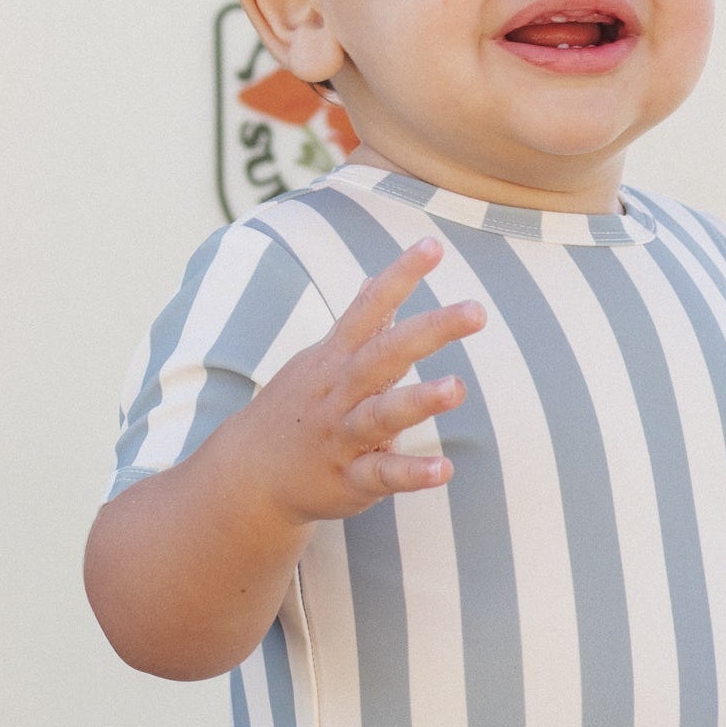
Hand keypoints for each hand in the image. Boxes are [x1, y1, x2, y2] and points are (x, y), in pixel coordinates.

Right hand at [238, 238, 480, 524]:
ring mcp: (343, 436)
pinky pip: (381, 475)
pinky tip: (444, 470)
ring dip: (419, 400)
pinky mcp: (348, 480)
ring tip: (457, 388)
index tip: (433, 246)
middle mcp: (340, 392)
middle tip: (477, 311)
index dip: (399, 276)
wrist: (248, 476)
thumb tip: (373, 281)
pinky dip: (411, 474)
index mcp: (336, 359)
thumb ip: (356, 325)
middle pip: (384, 354)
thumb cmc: (296, 411)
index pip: (369, 309)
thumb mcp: (320, 362)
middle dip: (430, 332)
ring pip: (381, 414)